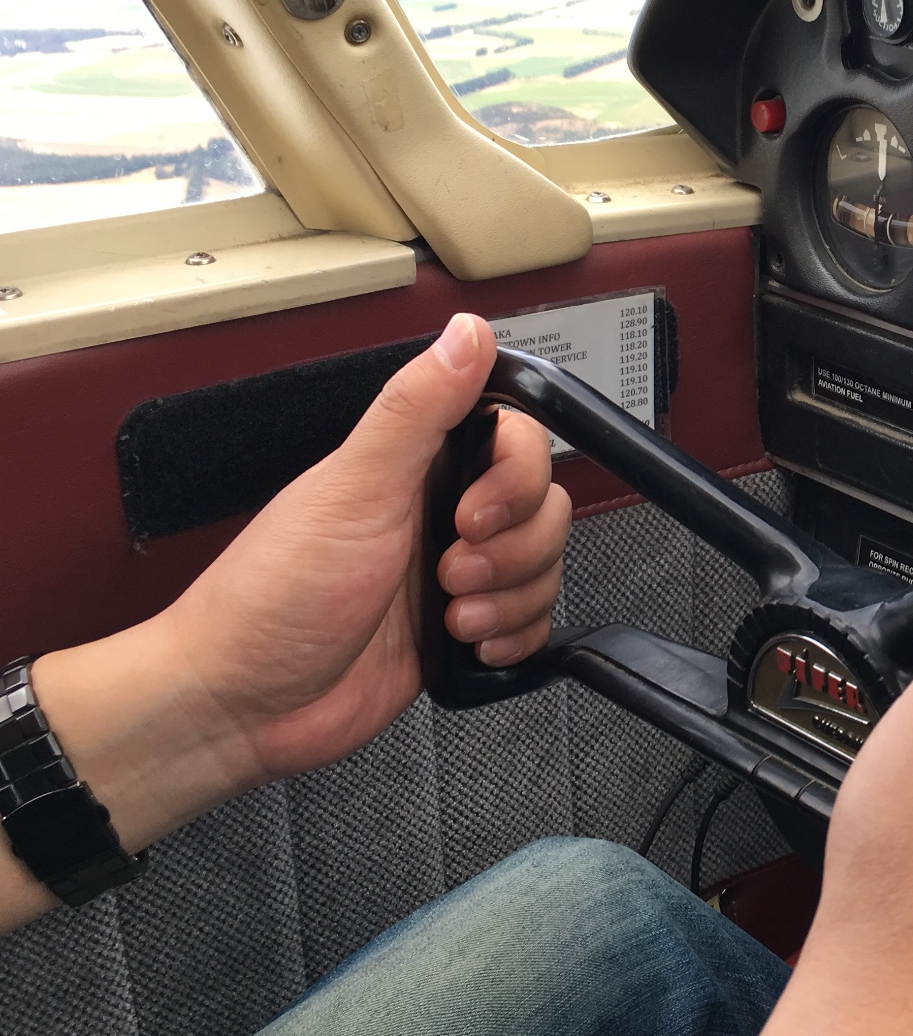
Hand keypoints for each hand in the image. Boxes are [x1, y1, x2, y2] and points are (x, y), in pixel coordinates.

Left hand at [9, 314, 569, 929]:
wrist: (245, 703)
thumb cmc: (273, 595)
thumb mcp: (353, 488)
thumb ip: (416, 406)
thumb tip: (466, 332)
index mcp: (416, 466)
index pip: (516, 440)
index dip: (516, 478)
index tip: (473, 512)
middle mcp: (440, 514)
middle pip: (544, 507)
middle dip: (514, 548)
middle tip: (450, 566)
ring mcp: (455, 574)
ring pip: (544, 566)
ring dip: (511, 596)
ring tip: (451, 612)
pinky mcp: (462, 631)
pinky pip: (532, 623)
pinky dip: (513, 636)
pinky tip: (468, 641)